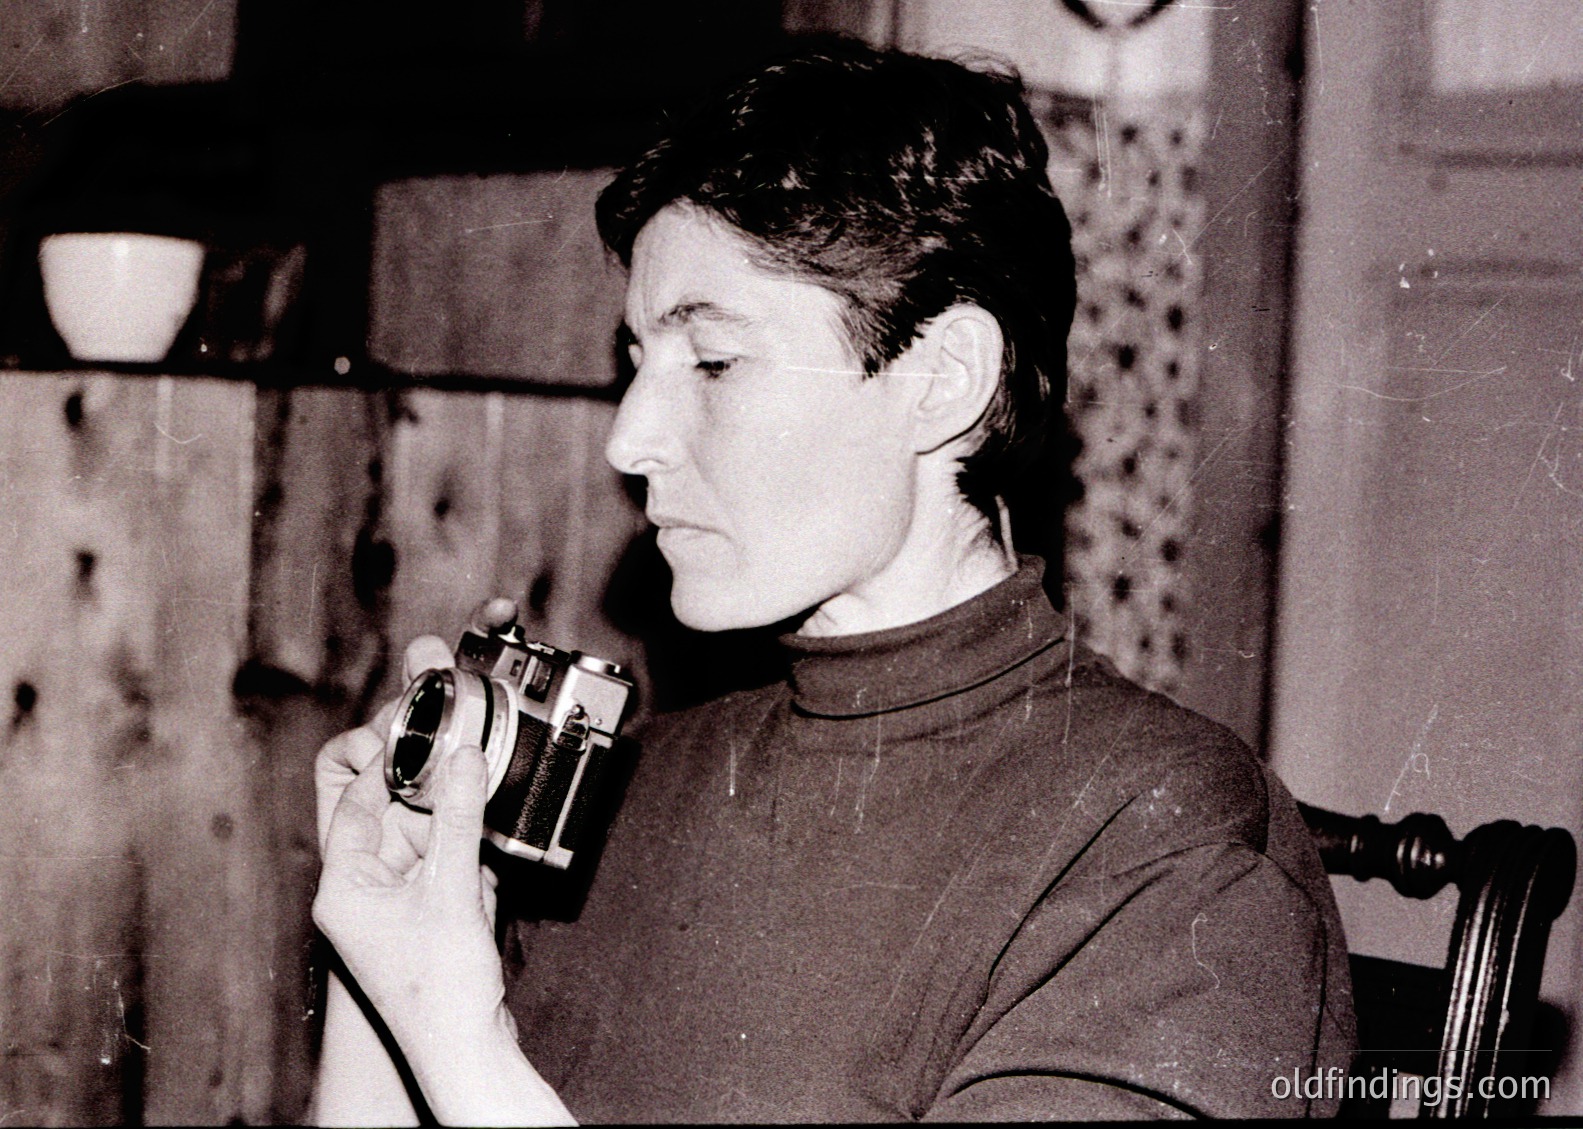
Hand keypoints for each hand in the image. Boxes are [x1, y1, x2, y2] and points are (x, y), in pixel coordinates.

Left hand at [312, 600, 571, 1124]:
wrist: (467, 1053)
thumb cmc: (441, 992)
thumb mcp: (453, 890)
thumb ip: (461, 818)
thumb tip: (463, 759)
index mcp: (345, 889)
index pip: (355, 807)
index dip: (386, 766)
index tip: (418, 733)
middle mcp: (363, 898)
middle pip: (390, 820)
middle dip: (424, 786)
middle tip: (451, 745)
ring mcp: (395, 912)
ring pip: (421, 841)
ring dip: (449, 814)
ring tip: (473, 776)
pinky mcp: (428, 923)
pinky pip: (442, 867)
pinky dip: (465, 847)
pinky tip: (487, 828)